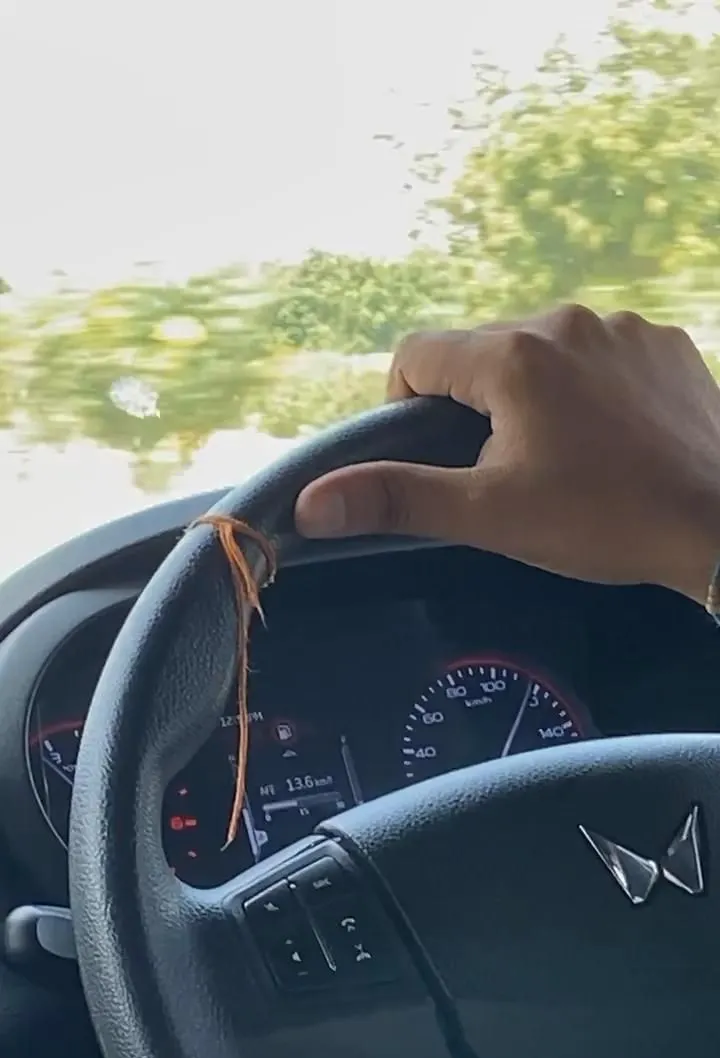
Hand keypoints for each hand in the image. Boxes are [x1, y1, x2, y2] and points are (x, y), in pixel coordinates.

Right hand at [294, 306, 719, 603]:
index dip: (408, 406)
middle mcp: (564, 318)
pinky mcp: (665, 341)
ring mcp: (622, 325)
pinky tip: (613, 439)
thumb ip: (397, 498)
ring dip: (535, 396)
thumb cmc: (603, 520)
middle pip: (481, 352)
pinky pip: (599, 353)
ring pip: (542, 352)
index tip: (442, 458)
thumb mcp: (489, 516)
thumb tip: (309, 503)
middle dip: (477, 406)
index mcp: (511, 354)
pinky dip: (590, 388)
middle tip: (508, 473)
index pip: (417, 353)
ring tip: (566, 460)